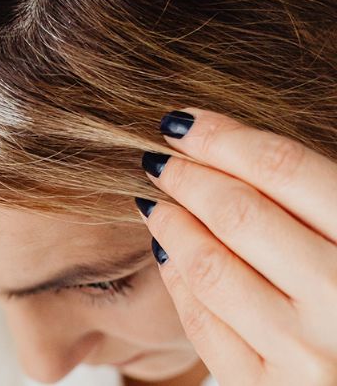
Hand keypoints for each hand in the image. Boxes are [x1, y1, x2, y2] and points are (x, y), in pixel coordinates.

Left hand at [136, 107, 336, 385]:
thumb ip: (317, 202)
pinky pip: (203, 323)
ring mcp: (304, 354)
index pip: (285, 169)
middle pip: (238, 213)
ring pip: (209, 267)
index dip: (223, 137)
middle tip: (160, 158)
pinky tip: (171, 256)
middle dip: (188, 176)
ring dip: (173, 226)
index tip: (183, 121)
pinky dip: (179, 281)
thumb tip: (230, 145)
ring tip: (158, 204)